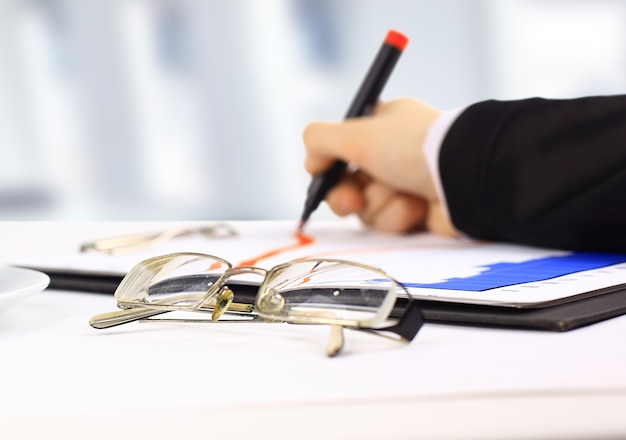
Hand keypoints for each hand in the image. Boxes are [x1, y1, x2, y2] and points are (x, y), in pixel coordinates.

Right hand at [302, 97, 455, 235]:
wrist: (464, 178)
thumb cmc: (411, 147)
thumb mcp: (356, 133)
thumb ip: (319, 139)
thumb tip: (311, 161)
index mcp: (380, 127)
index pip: (340, 150)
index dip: (328, 167)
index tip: (322, 174)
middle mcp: (391, 154)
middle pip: (347, 185)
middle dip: (347, 196)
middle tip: (351, 201)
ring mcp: (405, 183)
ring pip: (367, 208)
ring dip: (380, 205)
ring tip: (404, 196)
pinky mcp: (417, 211)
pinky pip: (390, 222)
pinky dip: (399, 217)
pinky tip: (417, 207)